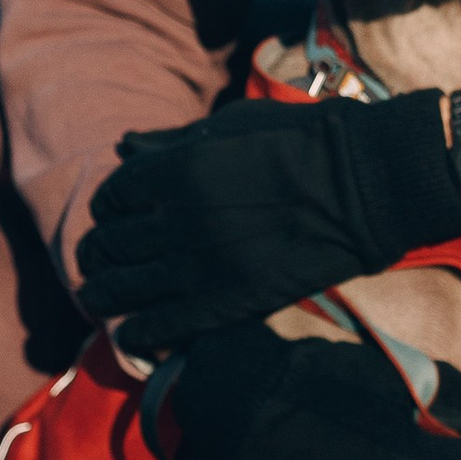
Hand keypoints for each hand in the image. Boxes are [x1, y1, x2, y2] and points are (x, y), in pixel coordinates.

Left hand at [82, 93, 460, 353]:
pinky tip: (131, 334)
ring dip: (104, 294)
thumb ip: (173, 141)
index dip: (109, 206)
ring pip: (123, 289)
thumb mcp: (231, 125)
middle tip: (98, 260)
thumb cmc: (303, 142)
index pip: (114, 195)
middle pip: (109, 244)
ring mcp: (199, 264)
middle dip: (98, 252)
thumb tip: (125, 146)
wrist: (362, 185)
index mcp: (177, 168)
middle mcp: (177, 217)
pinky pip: (161, 325)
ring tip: (101, 298)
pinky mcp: (225, 301)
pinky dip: (138, 333)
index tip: (114, 214)